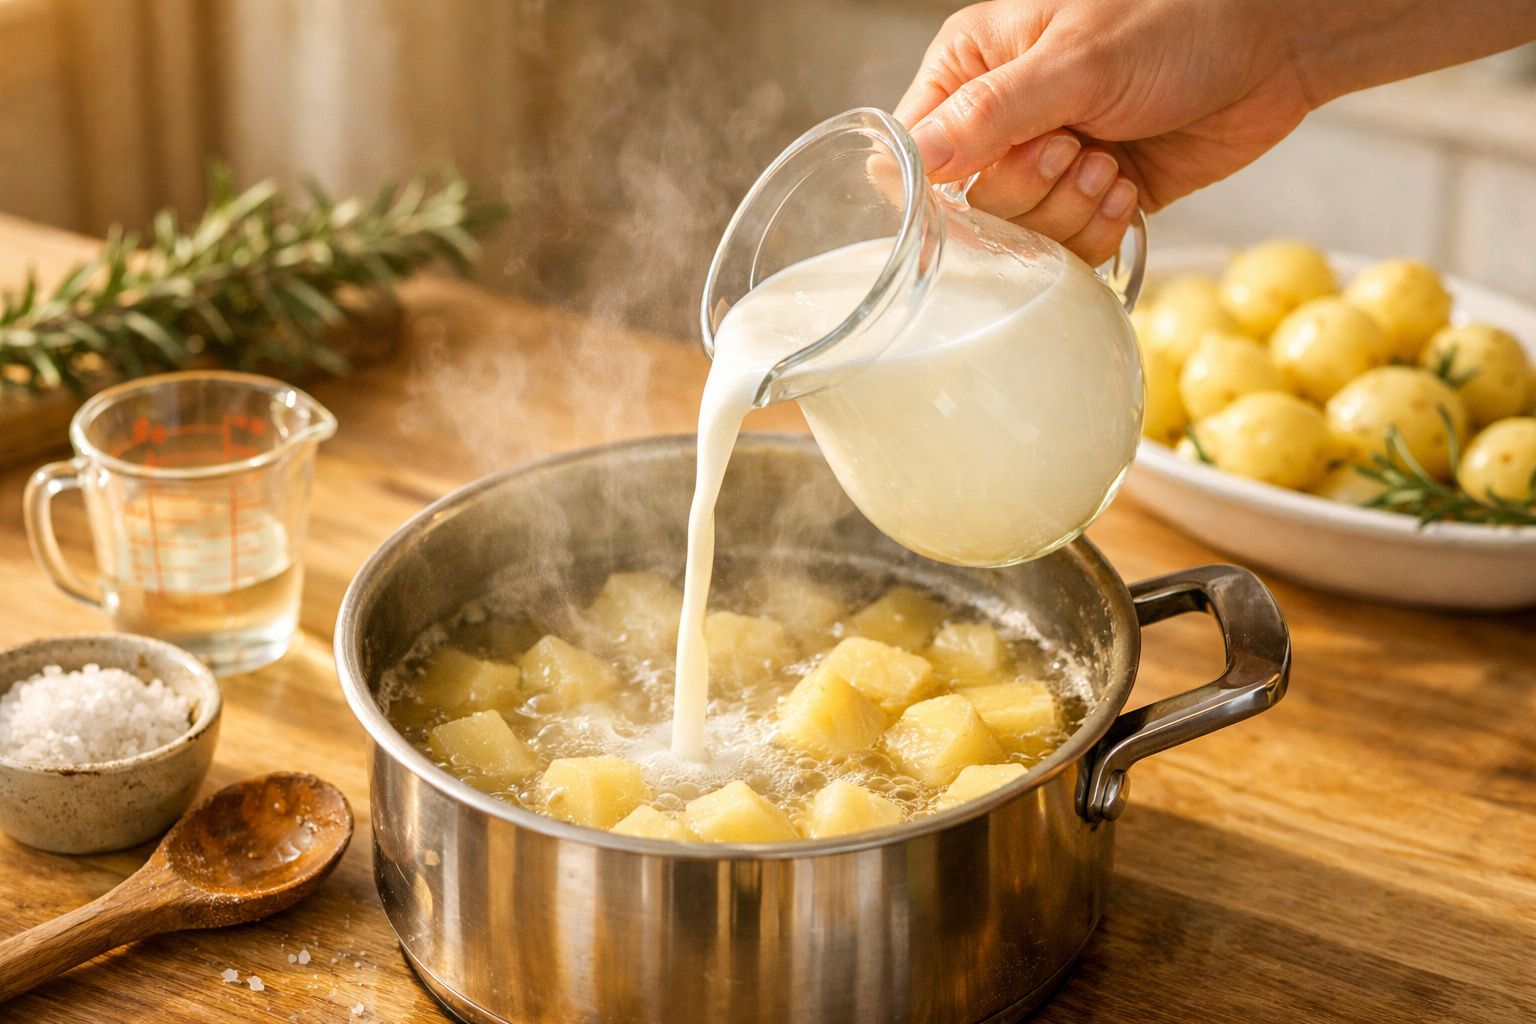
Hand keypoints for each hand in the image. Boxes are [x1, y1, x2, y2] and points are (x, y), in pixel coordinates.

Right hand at [896, 0, 1315, 265]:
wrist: (1278, 42)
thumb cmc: (1178, 19)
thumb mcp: (1076, 62)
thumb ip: (989, 115)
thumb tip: (910, 164)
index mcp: (971, 68)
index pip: (910, 156)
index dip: (943, 186)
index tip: (1002, 167)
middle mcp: (1000, 121)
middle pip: (964, 209)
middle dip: (1024, 195)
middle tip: (1075, 151)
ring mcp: (1046, 164)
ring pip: (1016, 238)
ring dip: (1067, 213)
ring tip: (1111, 165)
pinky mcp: (1090, 199)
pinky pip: (1065, 250)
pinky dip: (1096, 232)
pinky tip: (1126, 191)